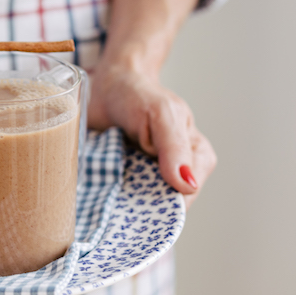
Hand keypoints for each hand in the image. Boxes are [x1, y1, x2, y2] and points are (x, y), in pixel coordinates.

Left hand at [88, 62, 215, 208]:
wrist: (105, 84)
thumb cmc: (138, 94)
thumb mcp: (161, 114)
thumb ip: (175, 148)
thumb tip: (188, 186)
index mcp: (197, 156)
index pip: (187, 196)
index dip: (165, 204)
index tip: (139, 204)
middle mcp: (175, 171)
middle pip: (163, 206)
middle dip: (141, 209)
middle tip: (117, 203)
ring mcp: (149, 177)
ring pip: (141, 206)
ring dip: (123, 206)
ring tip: (106, 198)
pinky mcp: (124, 178)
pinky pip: (120, 198)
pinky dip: (108, 198)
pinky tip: (99, 195)